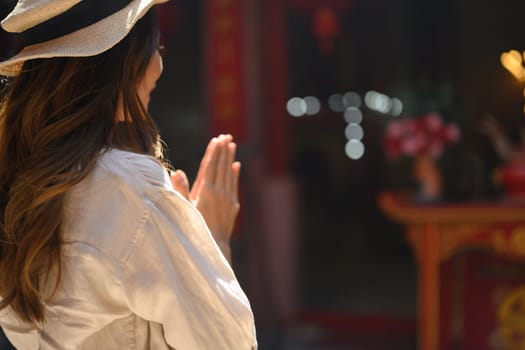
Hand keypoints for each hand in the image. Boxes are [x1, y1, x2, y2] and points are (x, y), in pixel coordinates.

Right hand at [171, 135, 240, 260]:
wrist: (213, 246)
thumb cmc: (194, 228)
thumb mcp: (184, 209)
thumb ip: (181, 190)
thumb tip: (177, 171)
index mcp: (205, 191)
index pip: (210, 166)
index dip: (213, 152)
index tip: (216, 139)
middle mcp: (219, 192)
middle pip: (221, 166)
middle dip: (223, 150)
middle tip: (226, 135)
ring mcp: (228, 198)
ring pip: (229, 173)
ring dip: (230, 158)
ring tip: (232, 144)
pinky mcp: (233, 206)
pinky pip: (234, 185)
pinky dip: (235, 174)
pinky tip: (236, 165)